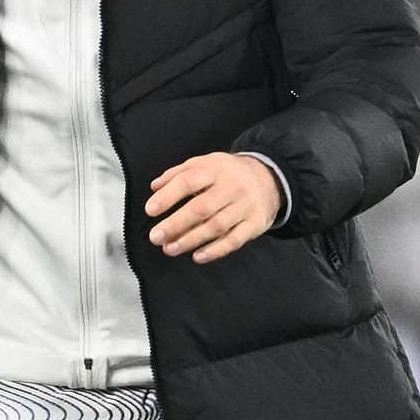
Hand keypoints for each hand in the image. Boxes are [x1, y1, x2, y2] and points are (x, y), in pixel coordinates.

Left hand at [145, 152, 282, 264]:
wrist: (269, 179)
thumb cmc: (227, 173)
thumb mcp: (204, 164)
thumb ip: (177, 174)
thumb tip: (155, 187)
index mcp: (214, 169)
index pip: (188, 181)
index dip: (168, 196)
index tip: (150, 210)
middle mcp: (231, 187)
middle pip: (201, 208)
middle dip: (176, 224)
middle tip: (156, 237)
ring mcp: (245, 207)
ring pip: (216, 226)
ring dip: (191, 240)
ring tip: (169, 248)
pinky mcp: (255, 224)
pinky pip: (235, 240)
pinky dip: (216, 251)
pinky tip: (197, 256)